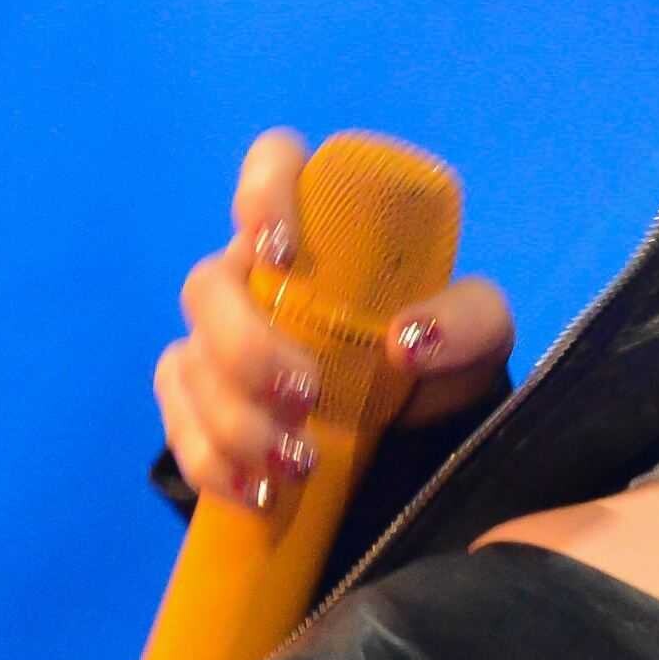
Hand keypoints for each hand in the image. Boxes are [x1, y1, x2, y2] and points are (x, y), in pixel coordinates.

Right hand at [151, 126, 516, 514]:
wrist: (424, 438)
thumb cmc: (441, 355)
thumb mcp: (479, 332)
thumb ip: (465, 321)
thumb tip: (408, 340)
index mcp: (316, 230)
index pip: (273, 167)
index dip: (262, 192)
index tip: (282, 252)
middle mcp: (254, 277)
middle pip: (208, 285)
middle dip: (246, 346)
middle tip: (306, 394)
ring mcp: (217, 343)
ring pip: (189, 362)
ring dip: (234, 419)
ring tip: (297, 464)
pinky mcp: (201, 406)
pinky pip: (179, 426)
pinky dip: (211, 464)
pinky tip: (256, 492)